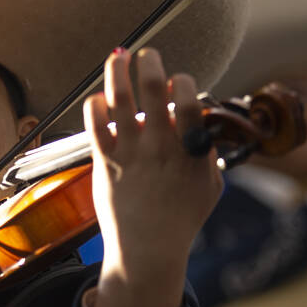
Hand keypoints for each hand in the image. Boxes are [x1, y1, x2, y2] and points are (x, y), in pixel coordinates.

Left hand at [84, 47, 223, 306]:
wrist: (147, 250)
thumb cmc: (182, 219)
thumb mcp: (211, 187)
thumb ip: (209, 154)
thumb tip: (204, 125)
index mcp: (190, 150)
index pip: (188, 101)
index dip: (182, 83)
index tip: (177, 84)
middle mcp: (160, 146)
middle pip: (152, 88)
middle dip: (150, 62)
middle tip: (147, 55)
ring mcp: (131, 153)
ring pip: (120, 98)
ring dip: (117, 70)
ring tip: (119, 56)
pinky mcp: (106, 163)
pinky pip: (95, 124)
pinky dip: (95, 104)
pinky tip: (99, 99)